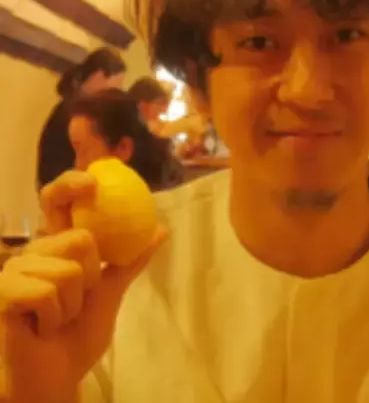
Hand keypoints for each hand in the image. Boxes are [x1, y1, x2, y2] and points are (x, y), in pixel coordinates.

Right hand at [0, 171, 166, 402]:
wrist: (56, 377)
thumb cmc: (78, 334)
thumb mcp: (111, 291)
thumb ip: (131, 259)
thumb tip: (161, 229)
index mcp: (57, 244)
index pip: (58, 200)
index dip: (71, 183)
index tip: (93, 183)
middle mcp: (34, 250)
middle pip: (78, 237)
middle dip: (90, 275)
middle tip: (79, 296)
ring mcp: (15, 270)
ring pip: (68, 268)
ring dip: (73, 303)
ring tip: (57, 318)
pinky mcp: (3, 292)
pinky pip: (46, 291)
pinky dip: (55, 316)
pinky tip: (41, 328)